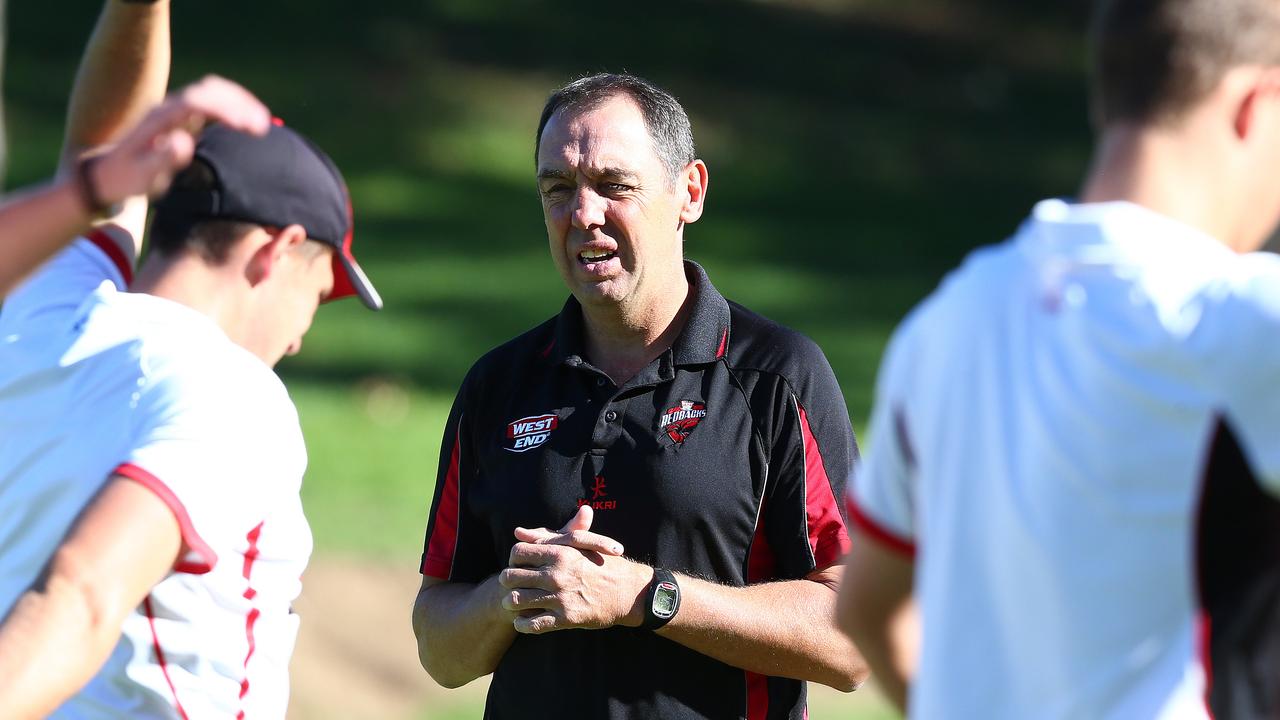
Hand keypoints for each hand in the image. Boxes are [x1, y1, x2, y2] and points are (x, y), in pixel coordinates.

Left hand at [88, 75, 271, 204]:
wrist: (106, 173)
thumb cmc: (126, 178)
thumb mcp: (142, 175)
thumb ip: (163, 159)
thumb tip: (185, 141)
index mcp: (159, 119)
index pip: (197, 101)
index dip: (225, 110)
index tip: (247, 127)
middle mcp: (167, 108)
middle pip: (209, 90)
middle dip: (239, 104)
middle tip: (262, 127)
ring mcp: (175, 109)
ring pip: (213, 91)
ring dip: (239, 102)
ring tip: (261, 124)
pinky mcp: (182, 116)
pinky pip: (212, 101)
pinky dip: (233, 106)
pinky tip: (247, 122)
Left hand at [499, 506, 649, 633]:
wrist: (628, 592)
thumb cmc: (603, 564)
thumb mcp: (579, 544)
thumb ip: (548, 537)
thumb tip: (519, 532)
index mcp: (560, 553)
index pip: (518, 552)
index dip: (513, 558)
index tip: (518, 564)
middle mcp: (557, 575)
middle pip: (511, 576)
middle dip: (508, 581)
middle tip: (512, 584)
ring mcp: (560, 598)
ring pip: (517, 600)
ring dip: (511, 603)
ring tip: (514, 603)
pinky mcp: (566, 619)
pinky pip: (532, 624)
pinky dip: (522, 624)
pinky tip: (523, 621)